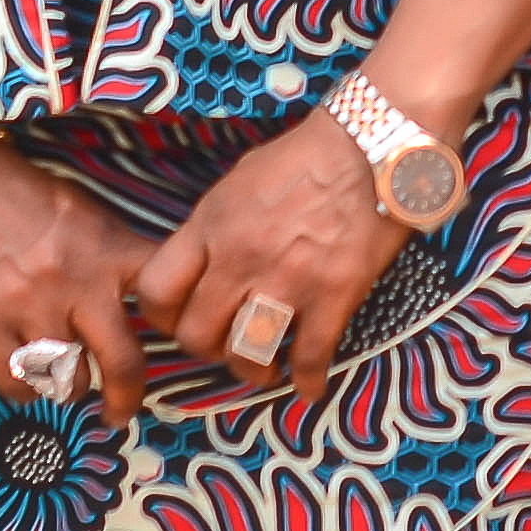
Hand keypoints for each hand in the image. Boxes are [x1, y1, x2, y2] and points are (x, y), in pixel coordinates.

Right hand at [0, 142, 162, 430]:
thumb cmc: (19, 191)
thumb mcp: (84, 210)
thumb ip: (114, 252)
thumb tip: (146, 295)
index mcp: (108, 247)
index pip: (163, 295)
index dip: (174, 323)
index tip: (171, 343)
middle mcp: (75, 282)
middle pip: (123, 361)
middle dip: (128, 397)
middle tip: (123, 413)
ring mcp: (27, 306)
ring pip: (67, 380)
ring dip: (69, 390)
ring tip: (66, 386)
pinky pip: (14, 383)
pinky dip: (25, 392)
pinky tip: (27, 380)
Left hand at [131, 116, 410, 399]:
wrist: (373, 142)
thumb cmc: (306, 156)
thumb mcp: (239, 181)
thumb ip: (214, 225)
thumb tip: (203, 260)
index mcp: (211, 226)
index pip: (157, 291)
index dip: (162, 318)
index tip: (180, 321)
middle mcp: (240, 258)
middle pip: (196, 333)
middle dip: (206, 349)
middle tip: (223, 346)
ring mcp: (287, 280)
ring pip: (245, 352)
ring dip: (251, 369)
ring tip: (264, 369)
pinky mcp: (334, 294)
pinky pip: (310, 356)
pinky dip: (308, 380)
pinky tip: (310, 387)